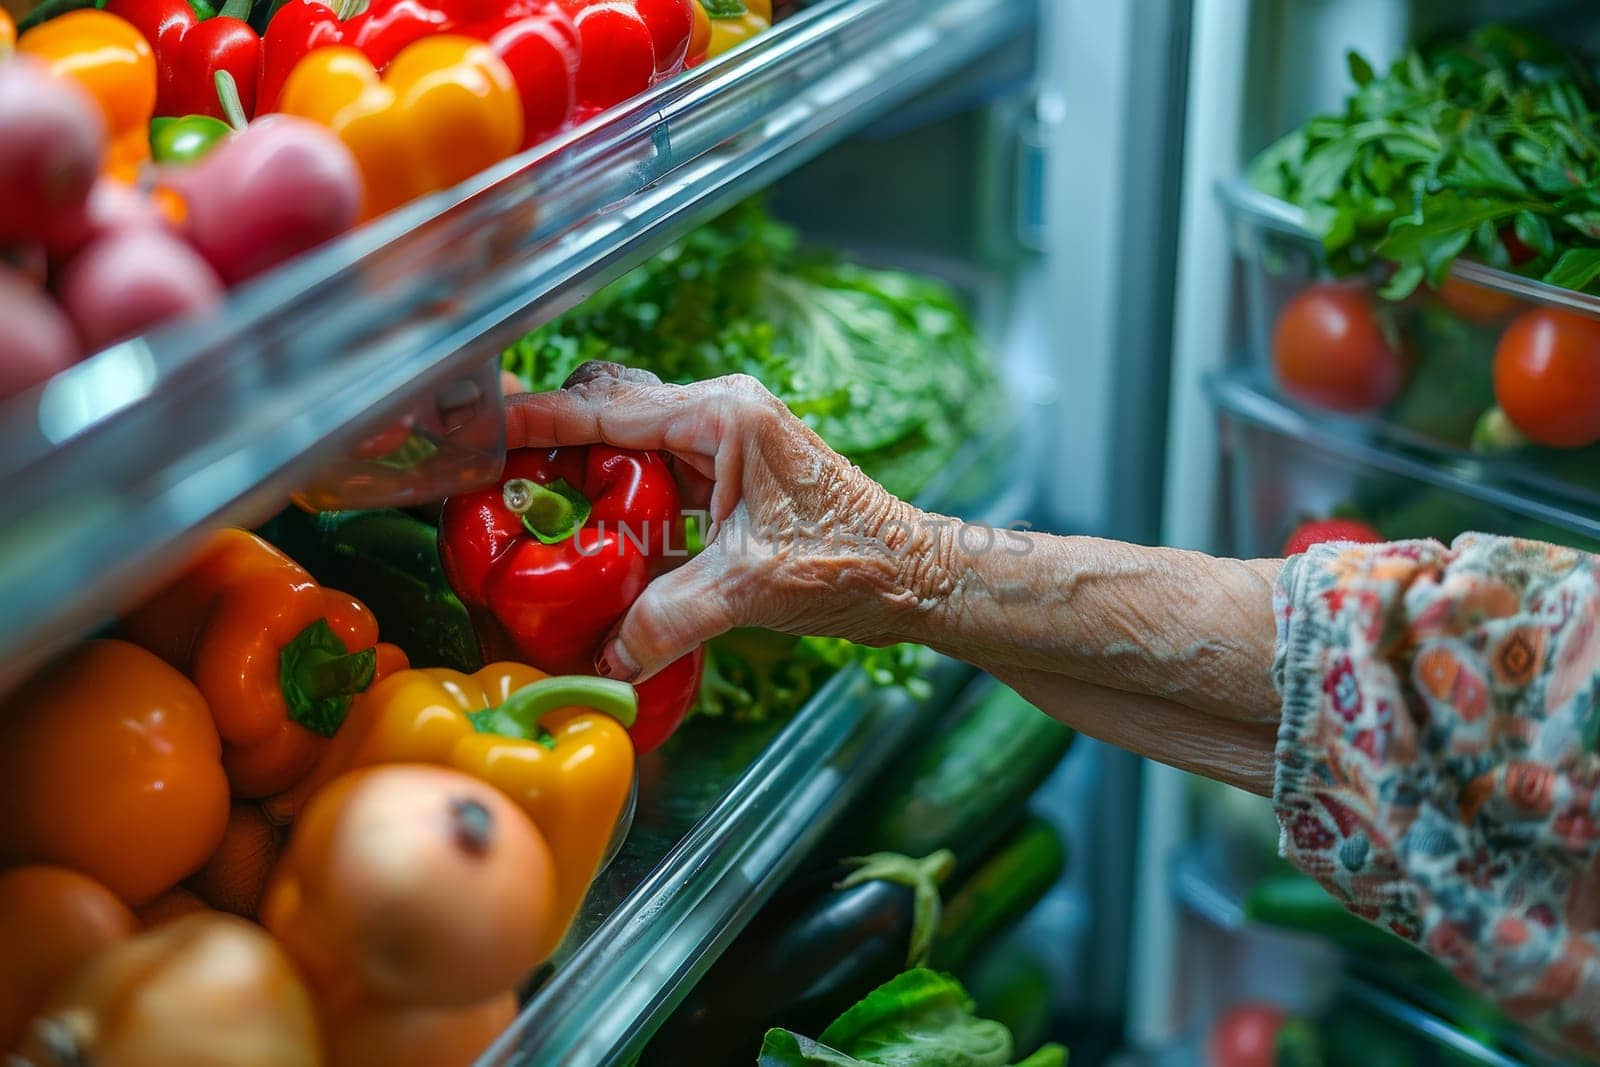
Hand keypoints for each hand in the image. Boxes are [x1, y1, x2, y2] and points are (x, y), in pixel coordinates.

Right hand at [505, 363, 927, 681]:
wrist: (917, 578)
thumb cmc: (854, 563)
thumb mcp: (749, 589)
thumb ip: (666, 619)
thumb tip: (604, 661)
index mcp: (724, 416)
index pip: (607, 410)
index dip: (537, 421)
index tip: (482, 433)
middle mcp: (720, 415)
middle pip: (611, 409)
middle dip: (553, 438)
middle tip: (497, 476)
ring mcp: (725, 443)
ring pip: (630, 441)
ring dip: (584, 471)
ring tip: (528, 507)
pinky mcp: (730, 477)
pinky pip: (655, 476)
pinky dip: (618, 501)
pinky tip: (589, 539)